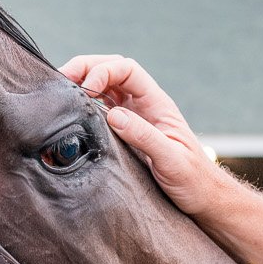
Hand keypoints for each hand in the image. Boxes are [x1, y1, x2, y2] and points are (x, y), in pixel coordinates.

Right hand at [60, 54, 219, 216]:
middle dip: (86, 68)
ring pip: (105, 86)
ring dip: (83, 82)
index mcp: (157, 103)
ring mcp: (134, 115)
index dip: (104, 71)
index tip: (86, 89)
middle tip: (61, 78)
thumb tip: (113, 116)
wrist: (201, 196)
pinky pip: (102, 107)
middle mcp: (144, 104)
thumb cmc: (192, 179)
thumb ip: (144, 136)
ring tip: (61, 90)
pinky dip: (85, 103)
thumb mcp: (171, 159)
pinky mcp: (126, 130)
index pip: (128, 69)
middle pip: (113, 69)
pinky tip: (72, 110)